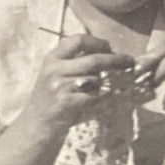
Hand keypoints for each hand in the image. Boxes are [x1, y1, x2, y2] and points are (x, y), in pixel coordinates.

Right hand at [21, 34, 135, 132]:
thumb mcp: (54, 73)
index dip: (98, 42)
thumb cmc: (49, 98)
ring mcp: (59, 86)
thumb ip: (73, 60)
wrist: (35, 124)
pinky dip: (98, 98)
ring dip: (101, 84)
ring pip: (95, 79)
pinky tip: (95, 101)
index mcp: (52, 59)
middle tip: (129, 62)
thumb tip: (106, 51)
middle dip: (116, 60)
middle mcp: (54, 70)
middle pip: (93, 59)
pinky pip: (93, 96)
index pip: (78, 40)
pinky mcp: (66, 102)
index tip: (109, 48)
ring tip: (96, 90)